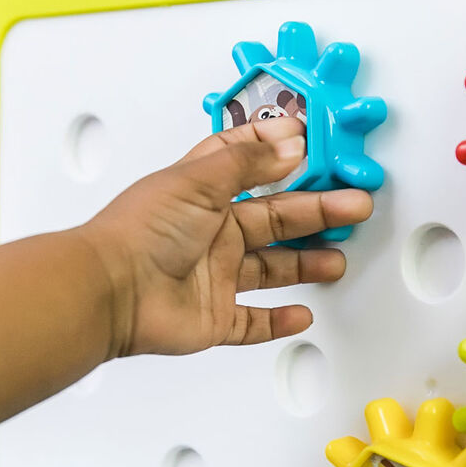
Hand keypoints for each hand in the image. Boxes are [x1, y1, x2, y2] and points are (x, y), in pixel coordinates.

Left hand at [80, 118, 373, 355]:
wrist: (111, 292)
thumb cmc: (141, 232)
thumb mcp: (198, 181)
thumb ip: (248, 163)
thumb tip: (289, 145)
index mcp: (205, 195)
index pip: (249, 167)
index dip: (280, 155)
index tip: (314, 149)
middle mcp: (212, 234)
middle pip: (276, 220)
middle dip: (318, 212)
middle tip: (354, 207)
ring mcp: (214, 278)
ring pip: (271, 269)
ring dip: (306, 264)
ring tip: (337, 259)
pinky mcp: (214, 318)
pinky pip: (252, 321)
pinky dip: (277, 321)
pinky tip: (300, 314)